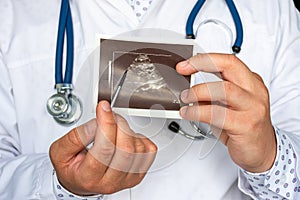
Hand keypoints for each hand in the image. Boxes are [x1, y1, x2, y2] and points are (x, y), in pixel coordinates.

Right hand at [49, 100, 156, 194]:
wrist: (81, 182)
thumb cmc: (72, 168)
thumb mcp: (61, 152)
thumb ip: (75, 136)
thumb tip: (96, 123)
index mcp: (88, 177)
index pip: (105, 149)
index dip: (106, 124)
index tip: (103, 107)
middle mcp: (110, 182)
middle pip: (125, 148)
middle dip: (118, 124)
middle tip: (109, 116)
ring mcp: (127, 179)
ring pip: (138, 148)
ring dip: (127, 130)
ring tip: (114, 129)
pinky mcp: (139, 174)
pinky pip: (149, 150)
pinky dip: (139, 138)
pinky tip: (126, 138)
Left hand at [176, 53, 275, 172]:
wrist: (262, 152)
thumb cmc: (244, 128)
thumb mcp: (229, 105)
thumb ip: (213, 95)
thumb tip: (188, 88)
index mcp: (251, 83)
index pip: (228, 61)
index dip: (204, 59)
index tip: (185, 64)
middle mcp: (254, 91)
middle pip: (230, 66)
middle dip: (201, 64)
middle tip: (183, 71)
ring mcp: (253, 108)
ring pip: (224, 89)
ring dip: (198, 91)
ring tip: (185, 98)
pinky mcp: (246, 125)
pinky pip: (218, 114)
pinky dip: (198, 112)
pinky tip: (189, 113)